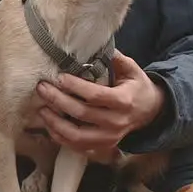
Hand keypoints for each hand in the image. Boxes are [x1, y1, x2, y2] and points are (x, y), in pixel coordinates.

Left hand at [35, 52, 165, 154]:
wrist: (149, 112)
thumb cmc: (136, 87)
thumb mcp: (133, 70)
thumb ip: (116, 59)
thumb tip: (96, 44)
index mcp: (123, 101)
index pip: (95, 95)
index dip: (75, 87)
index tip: (60, 77)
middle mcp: (116, 122)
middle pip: (81, 114)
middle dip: (58, 100)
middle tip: (43, 88)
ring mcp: (109, 138)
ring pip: (76, 136)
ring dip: (55, 123)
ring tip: (42, 109)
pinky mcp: (102, 147)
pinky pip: (76, 146)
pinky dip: (60, 137)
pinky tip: (50, 125)